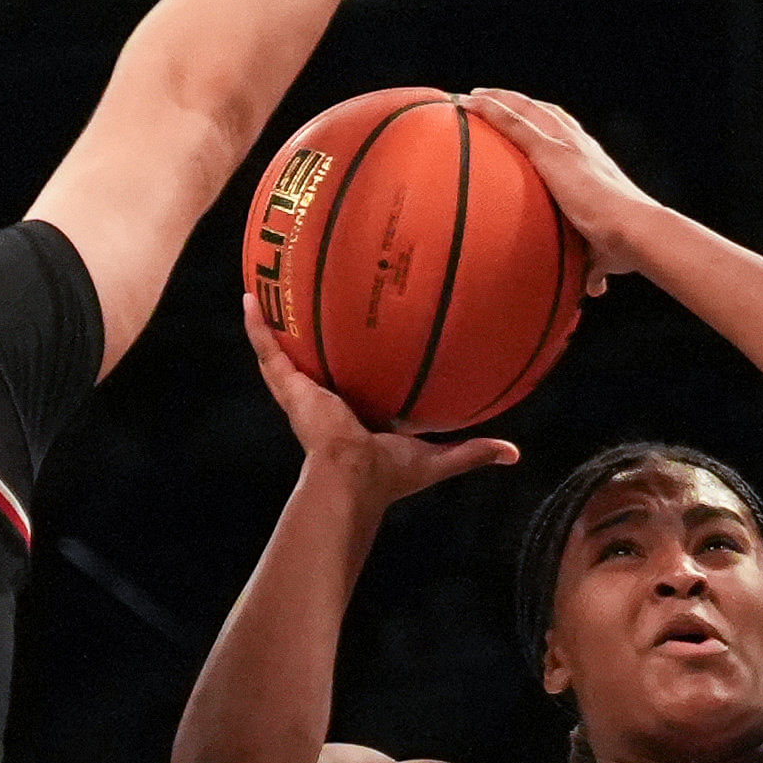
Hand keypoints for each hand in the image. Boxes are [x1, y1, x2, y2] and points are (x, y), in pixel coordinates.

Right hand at [243, 288, 522, 498]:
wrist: (352, 478)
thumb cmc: (389, 476)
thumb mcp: (436, 456)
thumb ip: (472, 451)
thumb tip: (514, 453)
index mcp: (356, 412)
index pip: (357, 378)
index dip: (360, 357)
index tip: (368, 331)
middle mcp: (327, 399)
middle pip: (319, 357)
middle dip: (315, 331)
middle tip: (316, 295)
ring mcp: (303, 392)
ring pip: (287, 350)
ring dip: (278, 321)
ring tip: (269, 284)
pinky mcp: (289, 388)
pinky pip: (268, 350)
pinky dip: (257, 326)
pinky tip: (249, 296)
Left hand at [463, 89, 667, 283]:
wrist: (633, 231)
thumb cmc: (624, 245)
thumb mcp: (604, 250)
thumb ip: (593, 264)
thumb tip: (592, 289)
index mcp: (594, 163)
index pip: (568, 133)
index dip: (549, 124)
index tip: (531, 120)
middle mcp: (581, 145)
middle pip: (546, 113)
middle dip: (521, 103)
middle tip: (495, 98)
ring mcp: (565, 144)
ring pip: (526, 109)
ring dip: (499, 98)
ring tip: (474, 96)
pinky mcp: (551, 151)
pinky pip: (512, 121)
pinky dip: (489, 109)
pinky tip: (466, 104)